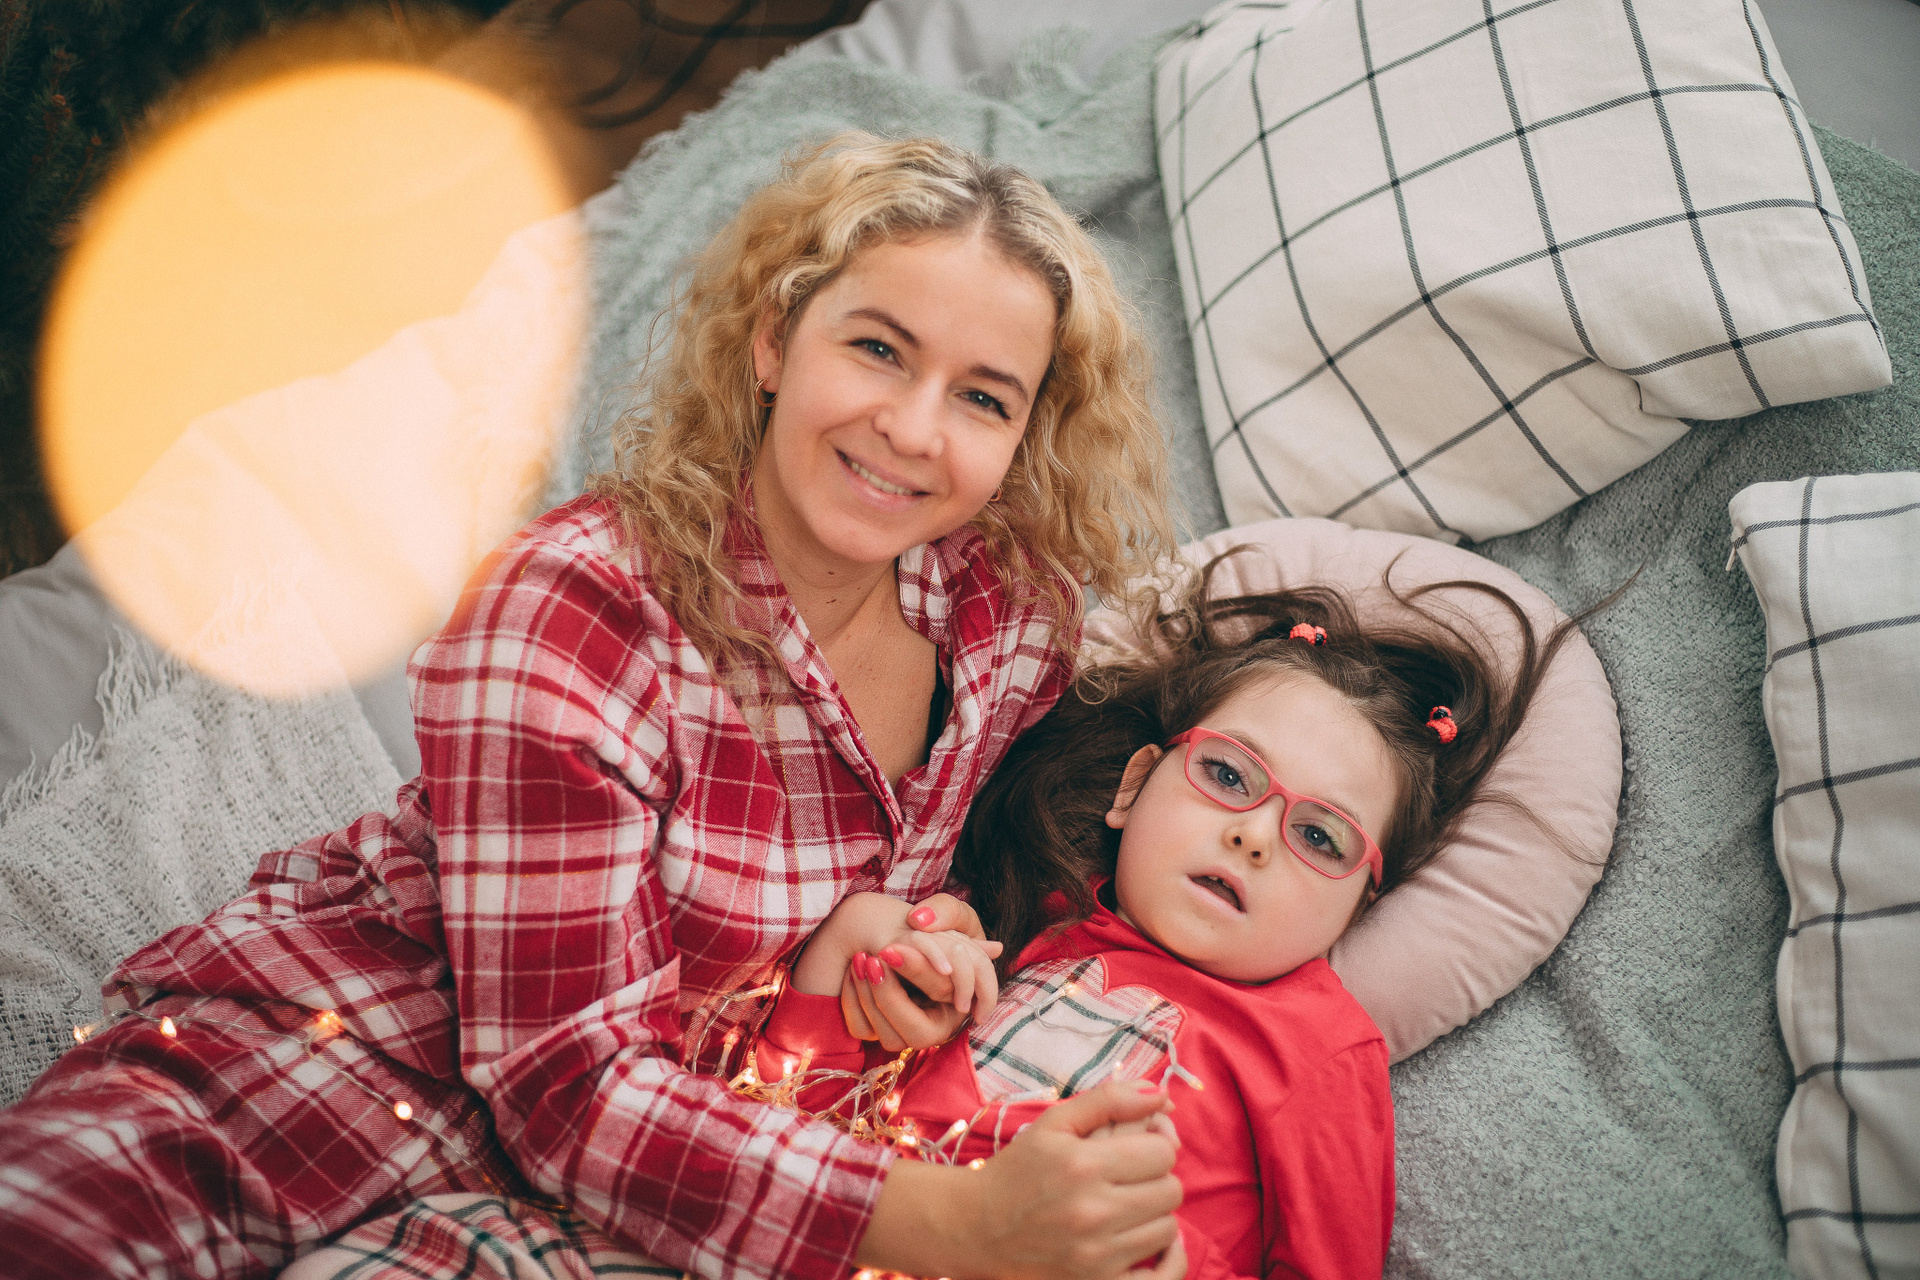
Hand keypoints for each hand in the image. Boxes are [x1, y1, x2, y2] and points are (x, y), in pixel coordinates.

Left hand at [841, 929, 1000, 1051]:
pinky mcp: (878, 1031)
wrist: (884, 928)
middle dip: (891, 998)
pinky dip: (852, 1003)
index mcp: (962, 1003)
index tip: (890, 948)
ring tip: (860, 959)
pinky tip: (852, 972)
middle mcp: (937, 1026)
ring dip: (868, 1000)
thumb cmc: (931, 924)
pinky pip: (862, 1031)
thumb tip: (993, 948)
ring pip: (888, 1038)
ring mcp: (906, 1032)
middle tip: (872, 959)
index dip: (922, 976)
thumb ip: (954, 918)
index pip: (946, 1003)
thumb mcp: (952, 915)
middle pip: (918, 1036)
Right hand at [856, 1078, 1182, 1279]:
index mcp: (1084, 1164)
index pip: (1163, 1152)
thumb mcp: (1055, 1123)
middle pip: (1171, 1190)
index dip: (1154, 1146)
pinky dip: (1167, 1260)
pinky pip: (1161, 1276)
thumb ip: (1109, 1099)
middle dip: (1156, 1179)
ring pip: (1168, 1229)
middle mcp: (1093, 1211)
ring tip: (1127, 1208)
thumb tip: (1163, 1092)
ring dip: (1154, 1216)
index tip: (1135, 1151)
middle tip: (1130, 1179)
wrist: (977, 1228)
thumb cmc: (1019, 1170)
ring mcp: (1096, 1255)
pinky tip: (1153, 1246)